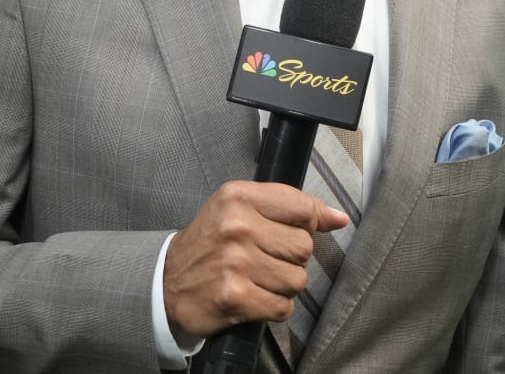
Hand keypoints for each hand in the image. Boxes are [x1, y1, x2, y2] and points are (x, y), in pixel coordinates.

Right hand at [162, 180, 349, 337]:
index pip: (303, 208)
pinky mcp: (236, 297)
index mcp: (239, 196)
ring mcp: (237, 263)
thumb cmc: (209, 242)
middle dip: (291, 258)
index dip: (307, 225)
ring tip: (257, 278)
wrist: (166, 281)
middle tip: (264, 258)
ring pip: (297, 280)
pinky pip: (282, 307)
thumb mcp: (240, 208)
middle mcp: (238, 226)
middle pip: (304, 247)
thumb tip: (338, 218)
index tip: (296, 232)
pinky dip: (273, 307)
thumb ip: (290, 207)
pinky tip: (253, 296)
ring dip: (282, 286)